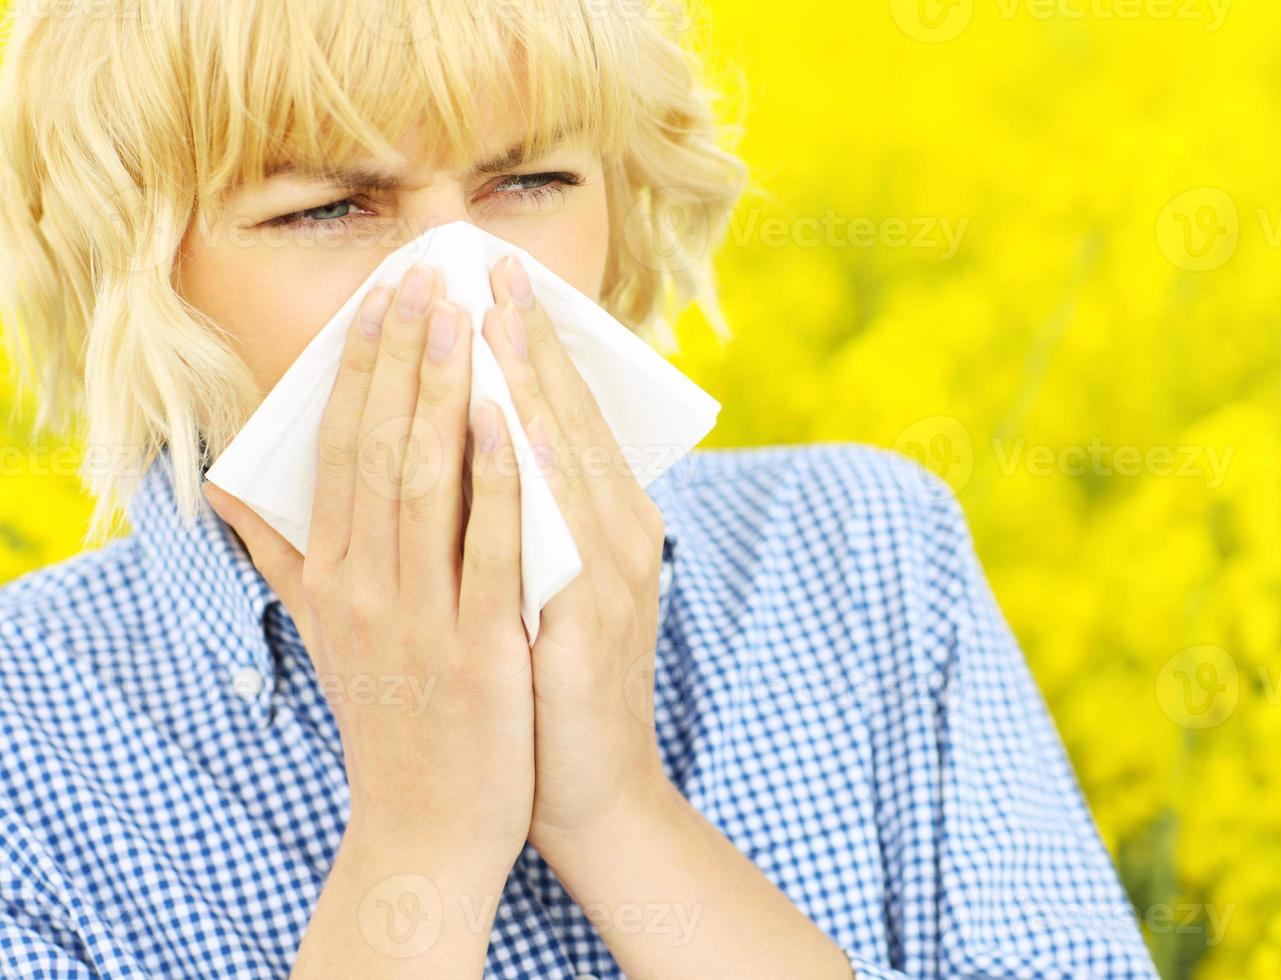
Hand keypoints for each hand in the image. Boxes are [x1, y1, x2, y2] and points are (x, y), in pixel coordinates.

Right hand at [204, 262, 534, 877]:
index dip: (361, 367)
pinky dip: (497, 481)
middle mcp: (364, 587)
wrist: (426, 827)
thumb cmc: (391, 715)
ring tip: (464, 317)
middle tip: (425, 276)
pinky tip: (508, 418)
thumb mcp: (326, 635)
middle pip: (378, 448)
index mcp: (332, 576)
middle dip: (402, 357)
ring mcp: (420, 618)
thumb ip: (285, 560)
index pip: (340, 448)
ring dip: (444, 394)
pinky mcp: (480, 650)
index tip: (384, 296)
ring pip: (425, 484)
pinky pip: (489, 551)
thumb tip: (230, 496)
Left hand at [482, 254, 671, 856]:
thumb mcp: (537, 587)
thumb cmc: (547, 682)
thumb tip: (465, 447)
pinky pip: (557, 532)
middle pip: (573, 419)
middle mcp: (622, 535)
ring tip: (489, 315)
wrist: (589, 790)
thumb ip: (511, 517)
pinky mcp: (589, 622)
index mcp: (608, 521)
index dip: (529, 344)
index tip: (489, 277)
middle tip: (488, 263)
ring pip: (570, 459)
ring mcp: (611, 576)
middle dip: (527, 338)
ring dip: (527, 382)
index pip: (568, 414)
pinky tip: (501, 421)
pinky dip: (531, 472)